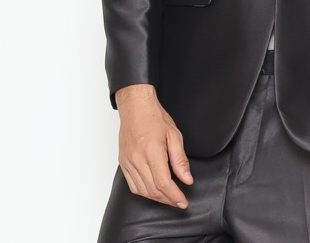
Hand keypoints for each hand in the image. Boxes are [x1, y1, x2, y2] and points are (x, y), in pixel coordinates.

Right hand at [114, 84, 193, 206]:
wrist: (135, 107)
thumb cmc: (154, 117)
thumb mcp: (174, 135)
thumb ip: (180, 159)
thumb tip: (187, 179)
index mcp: (152, 151)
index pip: (164, 183)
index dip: (174, 196)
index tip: (183, 202)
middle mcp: (137, 159)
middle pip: (153, 190)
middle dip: (168, 200)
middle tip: (178, 201)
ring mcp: (128, 162)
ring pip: (142, 190)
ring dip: (156, 198)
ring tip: (168, 197)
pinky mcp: (123, 163)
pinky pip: (132, 185)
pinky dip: (144, 192)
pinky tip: (153, 190)